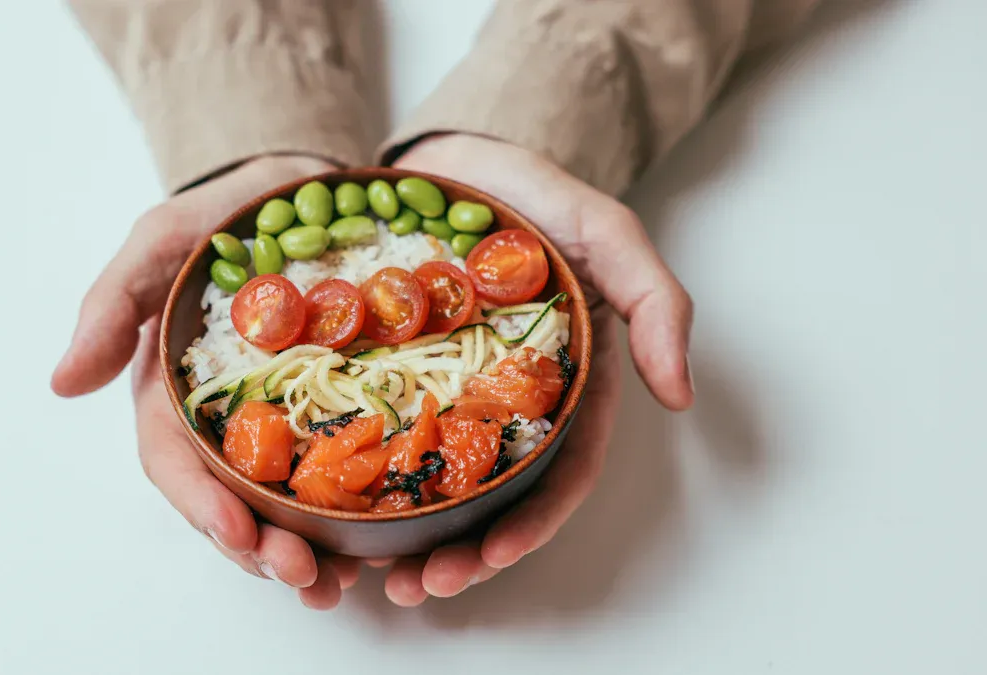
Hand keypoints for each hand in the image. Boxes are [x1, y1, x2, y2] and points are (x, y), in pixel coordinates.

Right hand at [51, 155, 359, 608]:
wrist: (307, 188)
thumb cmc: (226, 213)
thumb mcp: (164, 238)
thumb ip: (114, 301)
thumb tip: (61, 383)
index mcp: (174, 391)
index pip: (174, 463)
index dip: (200, 505)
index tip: (237, 534)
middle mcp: (223, 418)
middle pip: (231, 500)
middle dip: (260, 546)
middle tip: (304, 576)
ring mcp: (281, 419)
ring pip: (283, 503)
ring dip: (305, 551)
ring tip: (338, 583)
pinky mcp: (336, 411)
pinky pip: (340, 472)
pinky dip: (352, 513)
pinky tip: (378, 542)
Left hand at [378, 134, 694, 605]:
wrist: (456, 154)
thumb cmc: (538, 194)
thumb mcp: (607, 233)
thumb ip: (655, 302)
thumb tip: (680, 395)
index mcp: (562, 386)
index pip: (557, 475)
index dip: (528, 526)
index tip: (487, 559)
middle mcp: (503, 399)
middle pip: (489, 496)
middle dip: (460, 551)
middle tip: (417, 586)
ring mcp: (442, 388)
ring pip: (430, 478)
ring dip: (406, 536)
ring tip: (369, 572)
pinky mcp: (388, 369)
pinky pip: (372, 431)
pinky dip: (361, 477)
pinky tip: (332, 508)